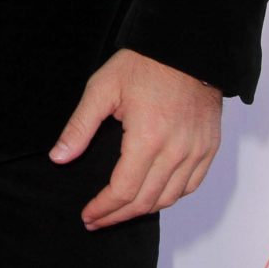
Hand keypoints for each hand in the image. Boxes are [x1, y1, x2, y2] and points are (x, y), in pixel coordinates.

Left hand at [49, 48, 221, 230]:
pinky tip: (152, 195)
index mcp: (148, 138)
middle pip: (145, 201)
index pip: (123, 191)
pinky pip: (191, 186)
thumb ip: (80, 126)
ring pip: (169, 198)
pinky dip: (170, 196)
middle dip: (117, 216)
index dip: (103, 209)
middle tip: (97, 220)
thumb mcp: (102, 88)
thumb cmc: (145, 64)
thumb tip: (59, 157)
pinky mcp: (209, 148)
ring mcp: (196, 151)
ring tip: (120, 211)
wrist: (187, 48)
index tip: (87, 216)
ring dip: (143, 209)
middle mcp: (176, 151)